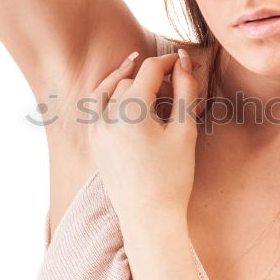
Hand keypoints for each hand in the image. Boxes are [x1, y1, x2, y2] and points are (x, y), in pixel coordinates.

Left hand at [85, 49, 199, 228]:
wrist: (148, 218)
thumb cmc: (172, 177)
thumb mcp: (185, 132)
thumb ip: (186, 92)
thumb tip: (183, 62)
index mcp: (132, 110)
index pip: (149, 69)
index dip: (169, 62)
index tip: (184, 61)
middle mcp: (108, 116)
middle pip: (130, 79)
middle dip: (151, 75)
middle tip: (174, 83)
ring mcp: (96, 130)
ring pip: (109, 90)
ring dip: (127, 82)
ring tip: (143, 79)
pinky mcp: (93, 142)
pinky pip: (96, 108)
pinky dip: (108, 96)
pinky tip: (122, 97)